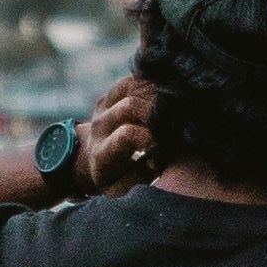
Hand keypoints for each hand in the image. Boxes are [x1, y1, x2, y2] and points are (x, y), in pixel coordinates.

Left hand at [73, 70, 159, 196]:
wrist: (94, 160)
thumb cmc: (120, 177)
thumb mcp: (129, 186)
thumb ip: (144, 174)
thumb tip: (160, 157)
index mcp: (102, 153)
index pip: (127, 134)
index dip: (152, 136)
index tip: (163, 146)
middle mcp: (99, 126)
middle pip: (132, 104)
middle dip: (158, 112)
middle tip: (172, 124)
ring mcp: (103, 106)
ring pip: (134, 86)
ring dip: (157, 95)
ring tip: (171, 109)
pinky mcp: (111, 93)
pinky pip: (134, 79)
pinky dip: (153, 84)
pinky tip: (165, 95)